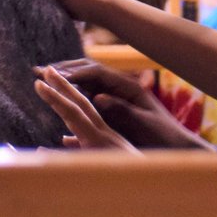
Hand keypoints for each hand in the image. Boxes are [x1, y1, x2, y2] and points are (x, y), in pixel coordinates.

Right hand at [49, 59, 215, 149]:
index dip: (74, 73)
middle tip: (40, 70)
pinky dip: (72, 93)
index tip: (54, 75)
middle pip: (89, 71)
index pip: (96, 73)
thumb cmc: (162, 136)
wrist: (176, 146)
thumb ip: (121, 110)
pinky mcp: (114, 108)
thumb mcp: (142, 123)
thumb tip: (98, 97)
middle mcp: (122, 87)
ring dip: (66, 79)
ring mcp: (117, 96)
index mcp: (128, 87)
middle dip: (65, 69)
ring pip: (86, 82)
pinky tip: (57, 95)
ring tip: (44, 78)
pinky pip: (89, 95)